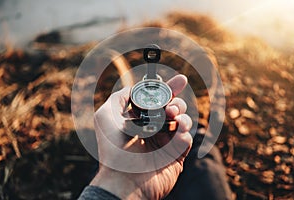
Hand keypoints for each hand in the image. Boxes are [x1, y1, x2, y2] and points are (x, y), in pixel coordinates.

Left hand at [91, 75, 192, 198]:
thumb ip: (120, 97)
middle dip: (176, 102)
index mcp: (140, 120)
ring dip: (182, 115)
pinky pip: (186, 139)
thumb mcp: (106, 115)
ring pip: (183, 121)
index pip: (157, 101)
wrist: (123, 179)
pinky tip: (178, 133)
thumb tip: (134, 88)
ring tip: (174, 118)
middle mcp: (154, 129)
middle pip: (174, 108)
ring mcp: (165, 142)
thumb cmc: (112, 148)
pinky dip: (184, 133)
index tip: (180, 80)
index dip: (169, 89)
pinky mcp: (176, 155)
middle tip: (171, 107)